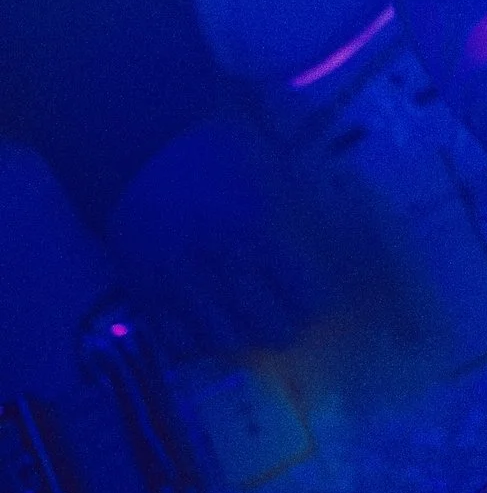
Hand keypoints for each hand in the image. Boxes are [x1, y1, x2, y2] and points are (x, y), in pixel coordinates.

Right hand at [105, 111, 333, 354]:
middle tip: (286, 322)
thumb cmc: (222, 152)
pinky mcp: (146, 294)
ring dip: (244, 340)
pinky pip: (178, 343)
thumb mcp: (274, 172)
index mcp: (261, 229)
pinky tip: (208, 329)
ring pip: (226, 344)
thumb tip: (338, 237)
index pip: (305, 295)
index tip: (315, 302)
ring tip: (250, 329)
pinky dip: (199, 344)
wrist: (143, 148)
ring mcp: (181, 283)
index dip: (314, 304)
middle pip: (270, 329)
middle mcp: (222, 264)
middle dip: (285, 329)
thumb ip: (298, 213)